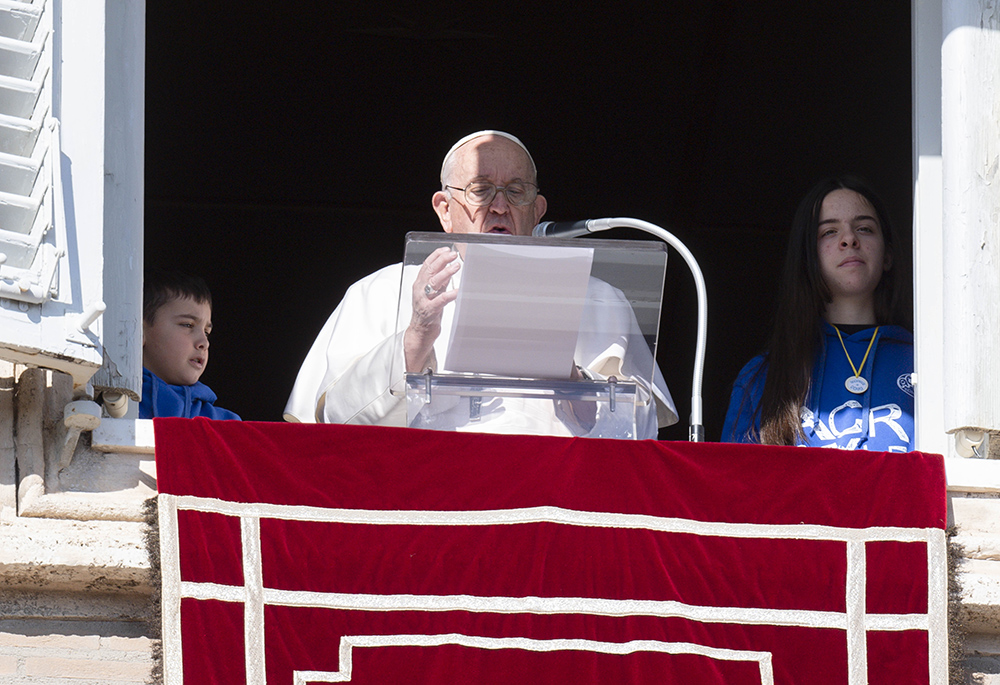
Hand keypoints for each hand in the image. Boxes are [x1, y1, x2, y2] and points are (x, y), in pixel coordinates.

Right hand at [404, 246, 459, 371]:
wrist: (420, 333)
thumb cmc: (428, 312)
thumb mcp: (434, 294)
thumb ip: (439, 282)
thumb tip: (449, 268)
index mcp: (420, 284)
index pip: (427, 265)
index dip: (436, 255)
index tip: (446, 249)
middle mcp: (420, 290)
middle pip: (430, 271)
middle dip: (442, 260)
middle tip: (453, 254)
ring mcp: (423, 300)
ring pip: (433, 282)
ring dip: (446, 273)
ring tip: (456, 266)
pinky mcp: (429, 311)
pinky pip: (440, 300)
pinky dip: (449, 294)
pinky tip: (458, 290)